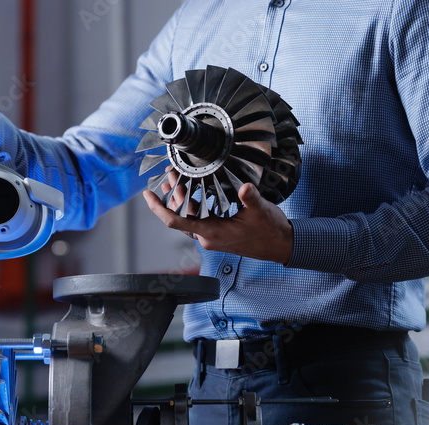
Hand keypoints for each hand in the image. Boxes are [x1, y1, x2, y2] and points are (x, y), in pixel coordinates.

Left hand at [143, 174, 293, 264]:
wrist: (280, 245)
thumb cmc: (270, 232)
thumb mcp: (260, 210)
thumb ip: (250, 197)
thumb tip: (244, 188)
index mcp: (212, 232)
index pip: (175, 221)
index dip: (158, 208)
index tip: (147, 195)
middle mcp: (207, 237)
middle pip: (179, 216)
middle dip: (170, 196)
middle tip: (168, 175)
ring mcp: (211, 236)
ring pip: (188, 217)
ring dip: (181, 199)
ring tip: (175, 180)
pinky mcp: (217, 234)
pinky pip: (197, 219)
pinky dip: (192, 205)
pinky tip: (192, 191)